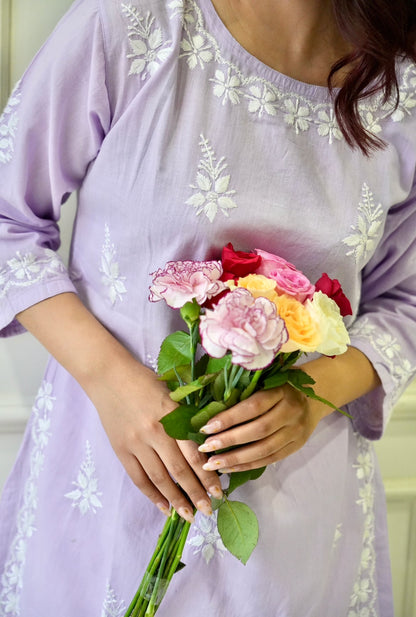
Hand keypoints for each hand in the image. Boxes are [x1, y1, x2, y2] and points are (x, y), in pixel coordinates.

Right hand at [86, 359, 222, 521]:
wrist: (108, 376)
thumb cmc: (145, 381)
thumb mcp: (172, 395)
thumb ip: (186, 420)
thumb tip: (206, 448)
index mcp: (172, 416)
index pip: (194, 453)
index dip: (207, 476)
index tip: (219, 491)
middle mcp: (155, 431)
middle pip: (179, 470)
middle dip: (196, 493)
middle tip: (208, 510)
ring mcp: (136, 442)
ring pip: (159, 478)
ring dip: (176, 499)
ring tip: (188, 515)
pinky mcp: (120, 449)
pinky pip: (138, 478)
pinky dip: (151, 494)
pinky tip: (163, 507)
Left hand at [197, 384, 328, 472]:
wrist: (317, 394)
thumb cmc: (282, 384)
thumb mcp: (268, 379)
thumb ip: (246, 390)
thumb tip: (210, 406)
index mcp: (282, 391)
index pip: (252, 407)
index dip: (228, 418)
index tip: (206, 427)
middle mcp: (291, 412)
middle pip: (258, 430)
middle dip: (228, 441)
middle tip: (204, 448)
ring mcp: (296, 431)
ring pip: (264, 449)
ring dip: (235, 459)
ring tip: (211, 464)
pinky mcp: (296, 446)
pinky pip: (270, 459)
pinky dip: (248, 465)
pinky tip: (229, 468)